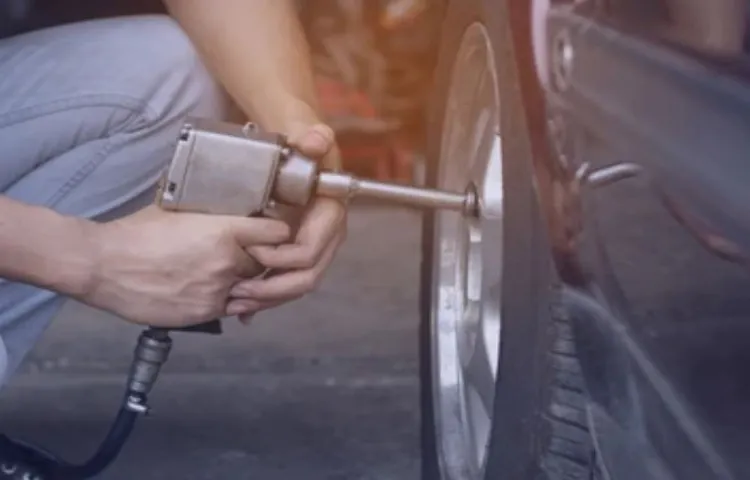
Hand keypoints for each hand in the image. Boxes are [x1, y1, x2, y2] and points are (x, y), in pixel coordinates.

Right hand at [80, 205, 289, 326]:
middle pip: (264, 264)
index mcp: (223, 231)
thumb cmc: (135, 234)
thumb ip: (209, 215)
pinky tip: (212, 291)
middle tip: (244, 255)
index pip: (276, 233)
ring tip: (225, 274)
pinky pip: (231, 308)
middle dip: (257, 260)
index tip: (275, 234)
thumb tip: (224, 208)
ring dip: (245, 284)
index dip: (278, 234)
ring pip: (251, 290)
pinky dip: (228, 300)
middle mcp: (227, 262)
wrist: (101, 266)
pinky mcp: (204, 313)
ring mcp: (217, 291)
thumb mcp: (178, 210)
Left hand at [227, 123, 347, 318]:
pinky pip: (288, 281)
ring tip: (236, 303)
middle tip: (238, 293)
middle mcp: (328, 235)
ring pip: (297, 286)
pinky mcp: (300, 252)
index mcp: (330, 214)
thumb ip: (311, 137)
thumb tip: (316, 140)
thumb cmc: (299, 140)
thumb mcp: (302, 132)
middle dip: (272, 290)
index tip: (251, 249)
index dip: (280, 258)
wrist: (299, 143)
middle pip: (306, 278)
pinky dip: (267, 297)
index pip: (309, 252)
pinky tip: (244, 310)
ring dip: (268, 299)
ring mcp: (316, 246)